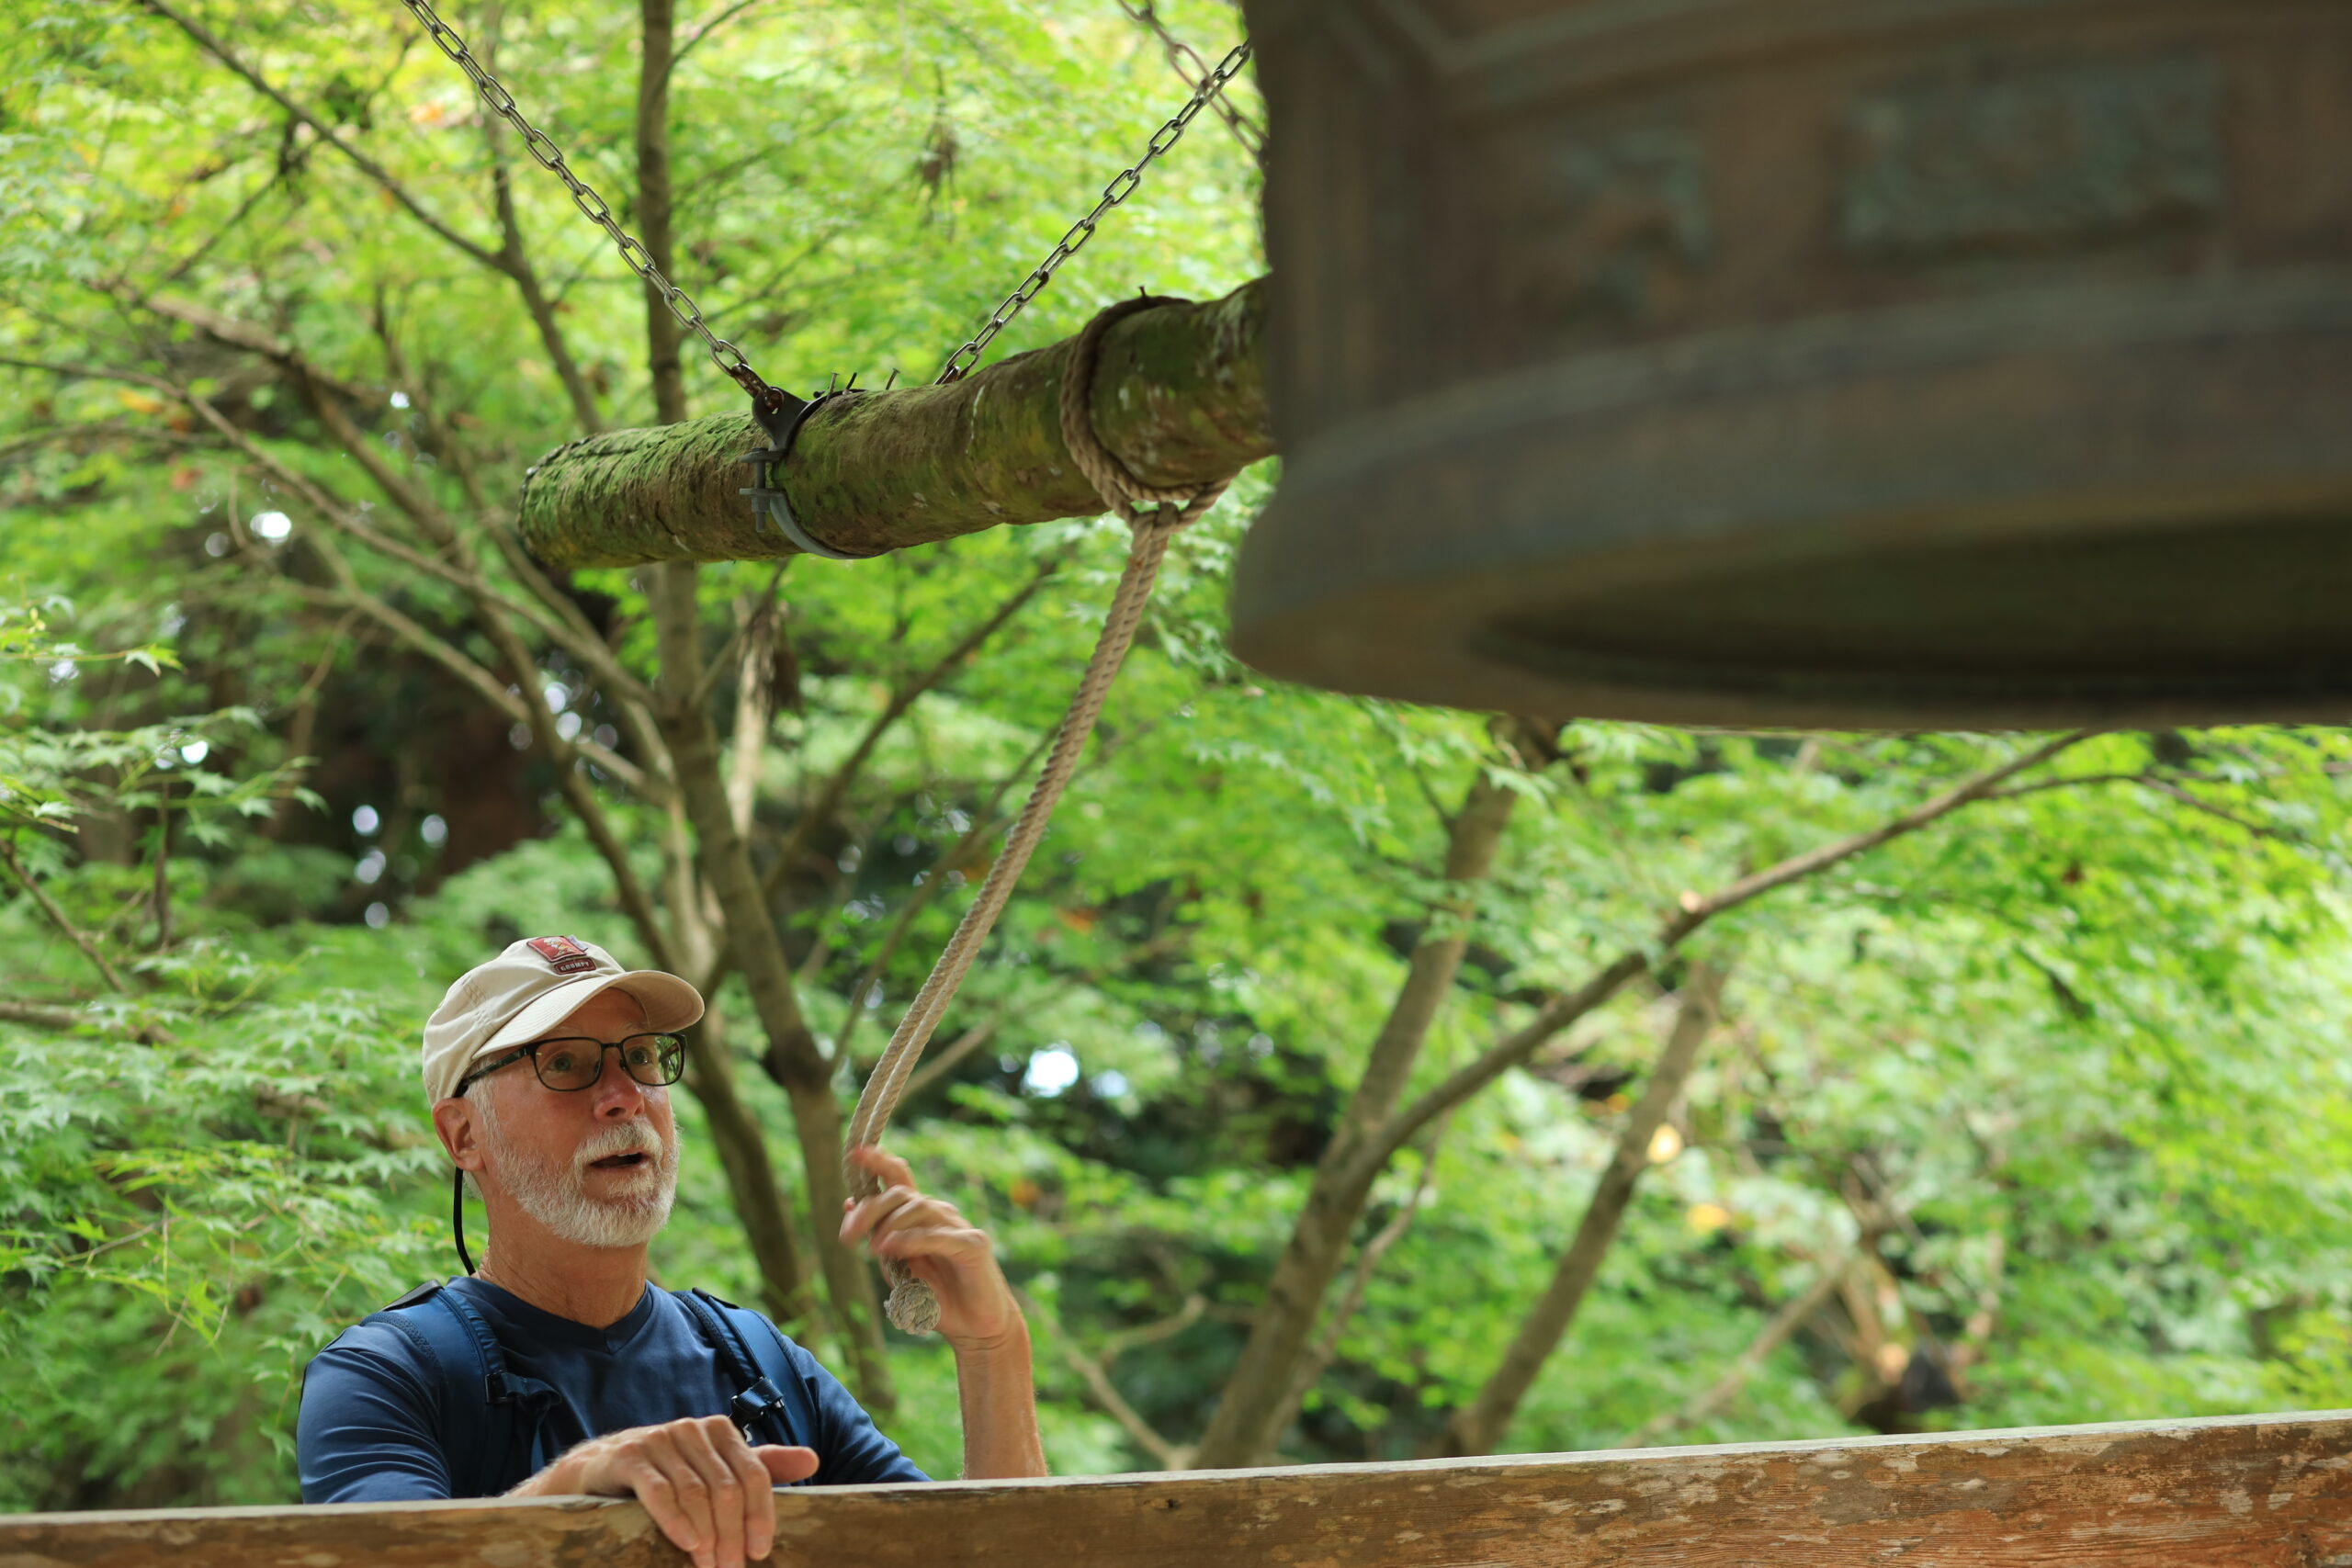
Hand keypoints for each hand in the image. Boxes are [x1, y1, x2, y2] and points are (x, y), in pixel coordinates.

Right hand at [532, 1414, 816, 1567]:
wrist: (599, 1469)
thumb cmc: (668, 1472)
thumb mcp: (716, 1468)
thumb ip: (762, 1465)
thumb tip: (813, 1460)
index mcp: (720, 1430)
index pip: (754, 1474)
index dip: (761, 1515)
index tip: (760, 1552)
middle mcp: (692, 1428)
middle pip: (726, 1487)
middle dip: (732, 1533)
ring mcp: (659, 1439)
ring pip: (695, 1492)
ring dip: (706, 1535)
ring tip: (709, 1565)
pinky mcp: (630, 1456)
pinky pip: (659, 1490)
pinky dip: (675, 1520)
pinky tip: (686, 1544)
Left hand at [841, 1145, 1024, 1352]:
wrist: (973, 1326)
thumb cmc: (936, 1296)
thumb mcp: (896, 1266)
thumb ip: (878, 1236)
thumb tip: (850, 1204)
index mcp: (921, 1217)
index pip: (900, 1178)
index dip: (879, 1161)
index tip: (856, 1153)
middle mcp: (941, 1214)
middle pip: (901, 1194)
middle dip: (870, 1211)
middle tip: (848, 1238)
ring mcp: (959, 1226)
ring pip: (920, 1208)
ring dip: (890, 1226)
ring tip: (874, 1250)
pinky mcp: (973, 1245)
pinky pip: (939, 1235)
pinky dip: (912, 1240)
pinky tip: (892, 1249)